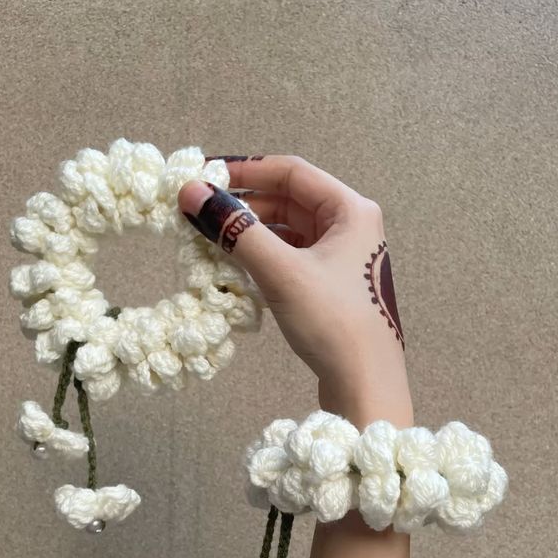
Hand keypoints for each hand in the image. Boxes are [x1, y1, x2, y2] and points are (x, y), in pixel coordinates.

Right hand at [178, 155, 413, 428]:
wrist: (365, 385)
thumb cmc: (333, 323)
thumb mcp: (280, 271)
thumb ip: (235, 230)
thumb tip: (191, 193)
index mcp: (351, 211)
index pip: (290, 172)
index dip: (244, 171)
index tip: (202, 177)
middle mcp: (351, 228)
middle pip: (287, 202)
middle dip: (242, 206)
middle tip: (198, 214)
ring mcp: (343, 260)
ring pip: (286, 233)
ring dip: (249, 235)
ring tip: (209, 243)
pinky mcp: (332, 288)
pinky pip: (290, 259)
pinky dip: (262, 259)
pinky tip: (235, 270)